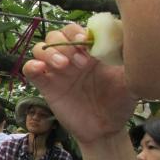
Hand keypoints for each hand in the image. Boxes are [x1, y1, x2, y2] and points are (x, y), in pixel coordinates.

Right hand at [23, 24, 136, 145]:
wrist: (106, 129)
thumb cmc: (120, 102)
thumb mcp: (130, 76)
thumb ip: (126, 56)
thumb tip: (127, 32)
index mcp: (89, 51)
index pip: (75, 30)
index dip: (77, 33)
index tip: (86, 43)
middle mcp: (71, 57)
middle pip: (55, 36)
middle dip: (65, 44)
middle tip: (81, 62)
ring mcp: (57, 72)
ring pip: (40, 49)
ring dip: (49, 53)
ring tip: (63, 66)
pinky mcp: (46, 86)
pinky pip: (29, 70)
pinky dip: (31, 66)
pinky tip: (40, 69)